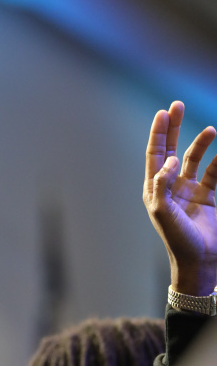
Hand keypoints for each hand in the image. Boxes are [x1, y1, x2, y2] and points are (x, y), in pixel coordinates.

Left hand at [143, 100, 216, 294]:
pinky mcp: (207, 197)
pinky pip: (214, 173)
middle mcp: (170, 186)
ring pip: (195, 159)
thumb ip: (162, 184)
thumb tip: (170, 160)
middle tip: (177, 106)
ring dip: (200, 143)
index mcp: (155, 189)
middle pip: (171, 149)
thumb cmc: (176, 238)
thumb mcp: (163, 211)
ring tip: (210, 131)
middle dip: (174, 128)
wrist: (199, 259)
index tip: (163, 113)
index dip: (158, 133)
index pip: (155, 154)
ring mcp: (189, 190)